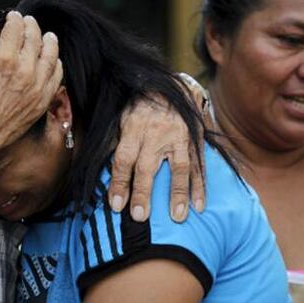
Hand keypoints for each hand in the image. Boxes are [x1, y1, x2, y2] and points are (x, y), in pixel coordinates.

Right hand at [0, 12, 62, 167]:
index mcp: (4, 57)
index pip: (16, 27)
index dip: (14, 18)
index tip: (13, 16)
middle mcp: (25, 69)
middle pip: (34, 38)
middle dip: (31, 26)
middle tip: (28, 22)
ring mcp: (37, 86)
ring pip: (50, 55)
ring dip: (48, 41)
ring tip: (47, 36)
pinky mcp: (42, 100)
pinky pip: (56, 76)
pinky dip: (55, 64)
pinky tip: (53, 59)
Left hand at [109, 96, 204, 222]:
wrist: (172, 86)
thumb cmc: (141, 107)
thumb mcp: (122, 119)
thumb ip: (116, 143)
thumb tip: (103, 172)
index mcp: (134, 128)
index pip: (124, 159)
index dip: (119, 183)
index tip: (116, 206)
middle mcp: (157, 133)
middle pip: (148, 166)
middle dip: (143, 193)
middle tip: (140, 216)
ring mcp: (179, 137)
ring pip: (178, 168)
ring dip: (178, 194)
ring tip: (177, 217)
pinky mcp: (196, 140)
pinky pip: (198, 165)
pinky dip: (200, 186)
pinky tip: (199, 205)